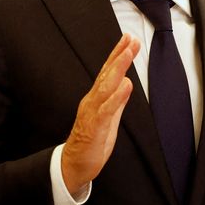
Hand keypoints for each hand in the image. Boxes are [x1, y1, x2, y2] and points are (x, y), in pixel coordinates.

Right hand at [62, 34, 139, 194]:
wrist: (74, 165)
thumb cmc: (91, 141)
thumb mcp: (110, 118)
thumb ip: (117, 100)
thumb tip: (127, 82)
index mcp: (96, 98)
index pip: (108, 72)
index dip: (118, 55)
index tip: (129, 39)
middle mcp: (92, 101)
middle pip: (107, 74)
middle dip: (119, 55)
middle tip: (130, 39)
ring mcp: (92, 112)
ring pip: (106, 86)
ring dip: (118, 68)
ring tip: (128, 53)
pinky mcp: (94, 126)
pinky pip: (106, 109)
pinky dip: (117, 96)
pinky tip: (126, 85)